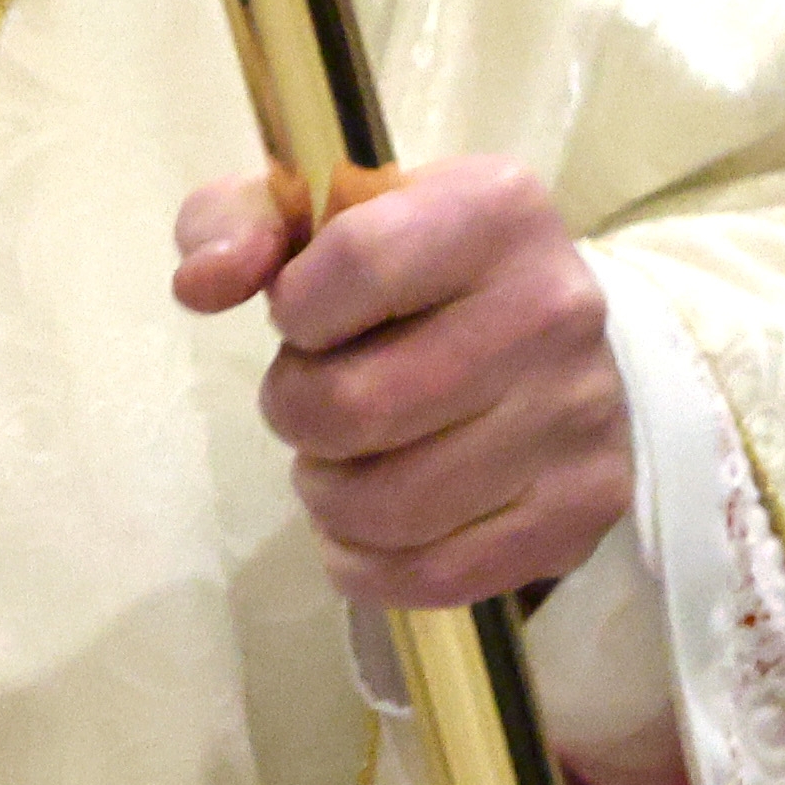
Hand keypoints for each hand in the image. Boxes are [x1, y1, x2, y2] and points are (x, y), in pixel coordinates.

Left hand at [171, 157, 629, 622]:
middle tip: (315, 400)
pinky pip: (432, 574)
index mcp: (493, 210)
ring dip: (328, 493)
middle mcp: (554, 308)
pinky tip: (370, 524)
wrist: (552, 339)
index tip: (305, 318)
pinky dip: (368, 564)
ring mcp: (579, 415)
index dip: (297, 309)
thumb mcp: (319, 212)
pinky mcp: (583, 508)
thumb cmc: (411, 270)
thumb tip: (201, 282)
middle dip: (297, 413)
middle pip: (354, 406)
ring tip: (345, 458)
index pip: (356, 264)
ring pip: (386, 504)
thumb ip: (236, 220)